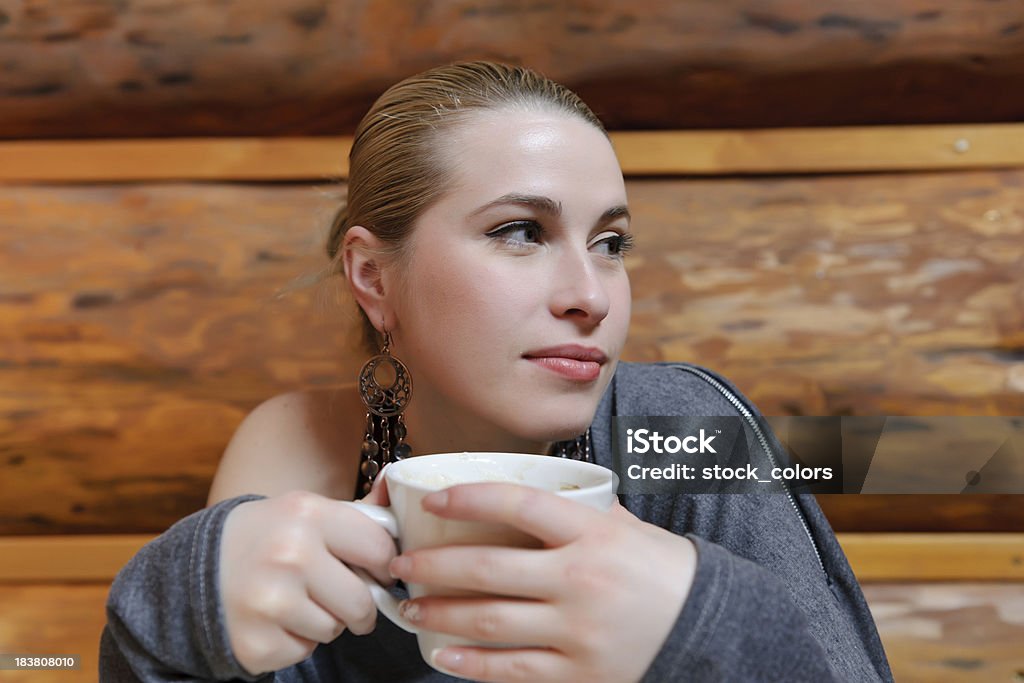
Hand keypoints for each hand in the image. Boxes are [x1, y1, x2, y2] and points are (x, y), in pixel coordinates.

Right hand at [218, 474, 396, 674]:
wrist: (196, 566)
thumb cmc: (266, 537)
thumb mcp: (305, 511)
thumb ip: (357, 511)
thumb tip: (396, 482)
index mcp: (307, 514)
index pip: (379, 549)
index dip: (384, 565)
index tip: (377, 570)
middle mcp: (289, 554)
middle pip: (361, 602)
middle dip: (359, 606)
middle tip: (344, 598)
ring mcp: (270, 602)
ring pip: (333, 630)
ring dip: (325, 622)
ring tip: (297, 601)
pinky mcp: (256, 643)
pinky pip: (304, 652)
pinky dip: (296, 641)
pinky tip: (276, 619)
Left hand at [388, 484, 696, 682]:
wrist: (709, 627)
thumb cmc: (662, 569)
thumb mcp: (626, 528)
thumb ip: (579, 512)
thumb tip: (532, 493)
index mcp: (591, 534)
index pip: (518, 503)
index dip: (468, 497)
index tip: (431, 500)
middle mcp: (580, 579)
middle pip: (488, 567)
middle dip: (432, 565)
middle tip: (400, 563)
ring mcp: (577, 629)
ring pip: (489, 620)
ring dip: (438, 613)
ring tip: (410, 607)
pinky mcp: (579, 672)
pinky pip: (512, 669)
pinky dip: (471, 664)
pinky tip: (443, 655)